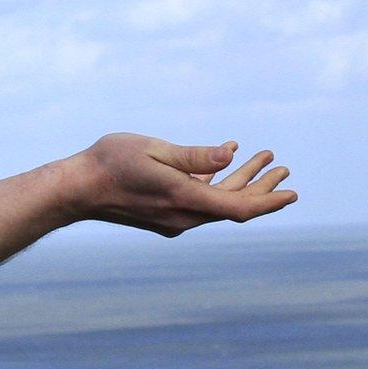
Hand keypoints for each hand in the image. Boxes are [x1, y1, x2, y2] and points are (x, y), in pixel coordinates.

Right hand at [62, 134, 295, 236]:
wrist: (76, 189)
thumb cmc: (110, 162)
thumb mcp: (155, 149)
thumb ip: (194, 155)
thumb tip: (230, 154)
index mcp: (183, 198)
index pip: (237, 207)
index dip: (268, 201)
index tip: (291, 192)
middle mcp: (182, 215)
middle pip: (233, 205)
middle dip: (261, 187)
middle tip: (282, 167)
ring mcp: (173, 218)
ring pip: (218, 203)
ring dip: (241, 182)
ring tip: (263, 158)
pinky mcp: (164, 214)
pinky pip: (200, 201)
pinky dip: (217, 182)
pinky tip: (226, 160)